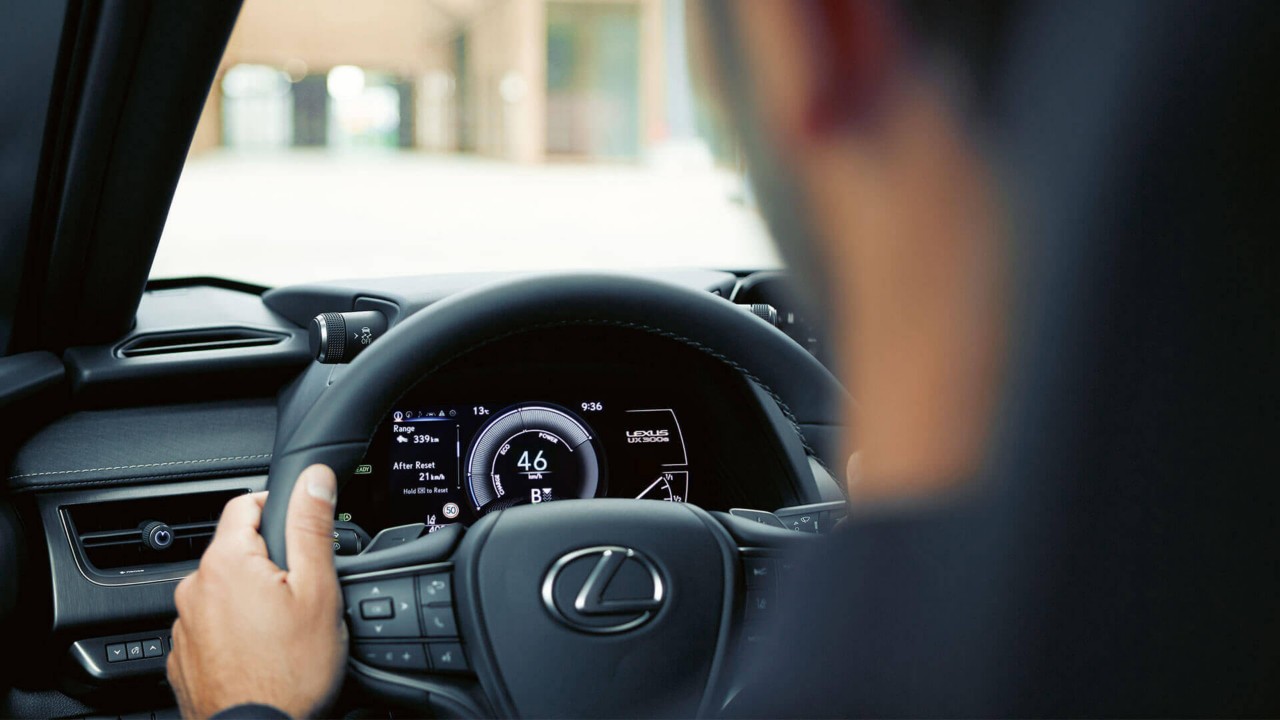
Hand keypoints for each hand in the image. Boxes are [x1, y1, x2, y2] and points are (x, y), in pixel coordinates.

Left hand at [168, 465, 347, 718]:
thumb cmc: (290, 673)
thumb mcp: (318, 589)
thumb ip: (312, 527)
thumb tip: (314, 478)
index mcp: (226, 563)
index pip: (244, 504)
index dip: (277, 506)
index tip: (300, 524)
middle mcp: (194, 589)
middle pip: (236, 551)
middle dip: (269, 562)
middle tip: (305, 590)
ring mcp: (185, 627)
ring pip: (224, 592)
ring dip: (251, 598)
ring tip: (286, 628)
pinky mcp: (184, 658)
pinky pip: (213, 628)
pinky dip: (236, 631)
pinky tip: (263, 652)